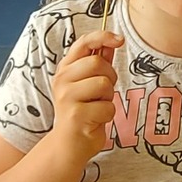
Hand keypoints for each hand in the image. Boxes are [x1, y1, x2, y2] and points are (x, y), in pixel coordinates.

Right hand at [47, 29, 121, 163]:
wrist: (68, 144)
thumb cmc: (82, 111)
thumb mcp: (88, 84)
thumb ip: (98, 63)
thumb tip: (112, 42)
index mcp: (65, 69)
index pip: (83, 43)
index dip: (103, 37)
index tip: (120, 40)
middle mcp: (62, 80)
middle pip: (98, 63)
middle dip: (110, 77)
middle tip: (102, 93)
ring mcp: (67, 97)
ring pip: (104, 84)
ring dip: (108, 98)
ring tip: (96, 107)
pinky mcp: (76, 115)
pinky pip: (107, 107)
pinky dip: (107, 115)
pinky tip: (95, 120)